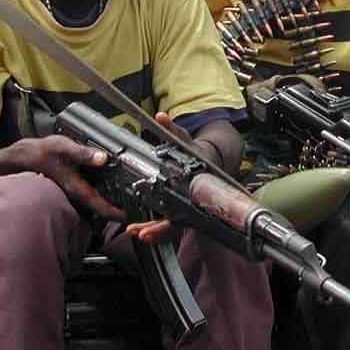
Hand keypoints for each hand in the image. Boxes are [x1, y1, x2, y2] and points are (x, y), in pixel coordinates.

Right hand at [19, 135, 124, 221]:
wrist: (22, 158)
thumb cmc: (41, 154)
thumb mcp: (64, 148)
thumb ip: (84, 154)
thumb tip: (103, 158)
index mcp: (77, 189)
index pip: (100, 208)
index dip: (116, 213)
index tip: (129, 216)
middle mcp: (75, 195)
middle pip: (100, 208)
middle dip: (116, 207)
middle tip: (133, 204)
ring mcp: (73, 192)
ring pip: (94, 201)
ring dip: (108, 199)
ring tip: (124, 193)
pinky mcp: (70, 187)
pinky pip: (88, 193)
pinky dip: (99, 190)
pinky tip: (106, 180)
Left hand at [123, 111, 188, 242]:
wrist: (214, 160)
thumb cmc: (198, 152)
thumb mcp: (186, 139)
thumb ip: (172, 129)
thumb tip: (161, 117)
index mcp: (193, 187)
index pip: (177, 208)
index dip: (161, 224)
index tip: (143, 230)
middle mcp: (191, 203)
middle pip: (174, 226)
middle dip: (156, 232)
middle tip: (139, 233)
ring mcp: (188, 210)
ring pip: (172, 228)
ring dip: (154, 232)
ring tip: (135, 231)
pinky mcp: (183, 211)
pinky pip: (170, 224)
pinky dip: (157, 228)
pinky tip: (141, 229)